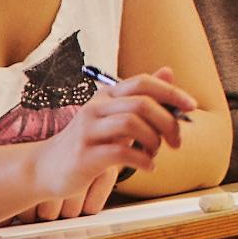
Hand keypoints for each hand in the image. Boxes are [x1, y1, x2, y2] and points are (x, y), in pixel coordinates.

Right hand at [25, 69, 192, 218]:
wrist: (46, 168)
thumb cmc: (88, 142)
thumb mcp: (114, 116)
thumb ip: (141, 96)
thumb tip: (168, 70)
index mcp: (106, 96)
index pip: (143, 82)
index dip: (171, 92)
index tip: (191, 107)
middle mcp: (95, 108)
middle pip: (142, 103)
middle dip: (168, 122)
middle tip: (177, 142)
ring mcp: (87, 131)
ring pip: (131, 124)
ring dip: (154, 141)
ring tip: (155, 154)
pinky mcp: (84, 156)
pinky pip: (121, 152)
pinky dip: (142, 160)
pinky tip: (147, 167)